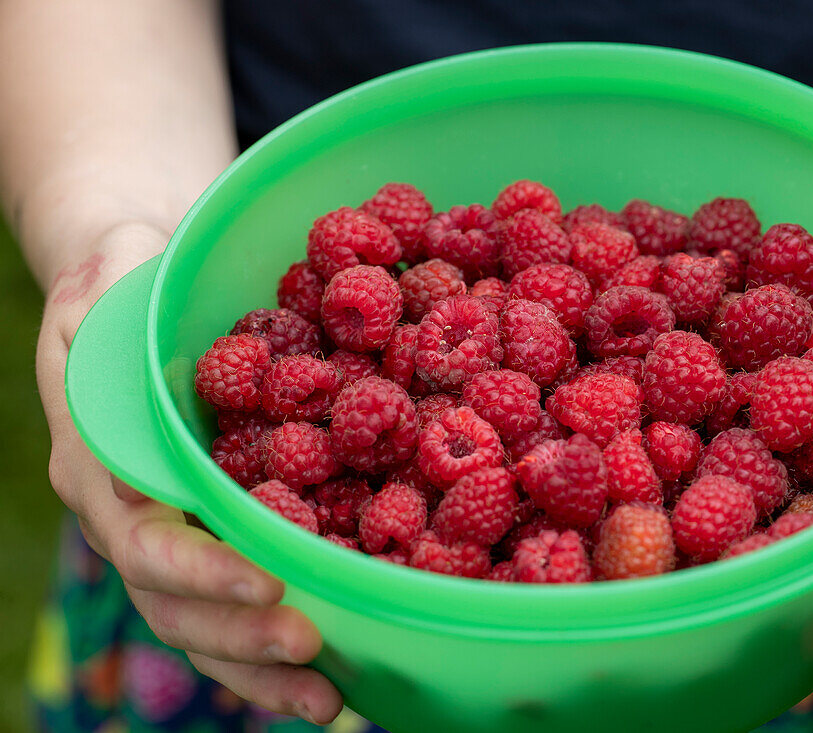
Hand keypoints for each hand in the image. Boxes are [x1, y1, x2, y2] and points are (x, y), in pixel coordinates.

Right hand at [37, 222, 342, 724]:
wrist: (135, 298)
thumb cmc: (130, 276)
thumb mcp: (115, 261)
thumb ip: (120, 284)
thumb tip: (136, 281)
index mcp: (100, 456)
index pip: (141, 530)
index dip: (198, 565)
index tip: (268, 580)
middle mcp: (128, 511)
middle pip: (169, 598)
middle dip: (237, 632)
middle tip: (311, 646)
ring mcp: (165, 534)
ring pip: (198, 622)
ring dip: (258, 668)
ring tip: (328, 701)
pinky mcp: (208, 538)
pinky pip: (229, 608)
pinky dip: (270, 652)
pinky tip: (330, 680)